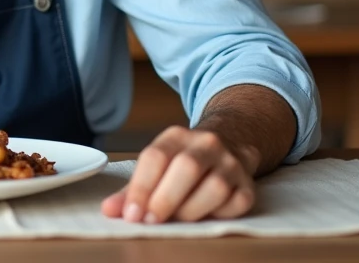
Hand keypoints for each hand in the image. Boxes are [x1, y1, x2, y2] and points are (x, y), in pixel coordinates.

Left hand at [101, 125, 256, 223]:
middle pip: (187, 168)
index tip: (131, 214)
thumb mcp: (158, 165)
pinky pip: (237, 203)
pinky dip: (219, 214)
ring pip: (215, 186)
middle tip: (150, 221)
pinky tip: (206, 215)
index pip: (155, 156)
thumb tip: (109, 211)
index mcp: (176, 136)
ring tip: (177, 220)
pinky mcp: (248, 184)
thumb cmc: (185, 161)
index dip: (141, 187)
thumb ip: (133, 189)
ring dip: (191, 210)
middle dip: (165, 199)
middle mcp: (206, 144)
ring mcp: (231, 162)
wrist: (231, 143)